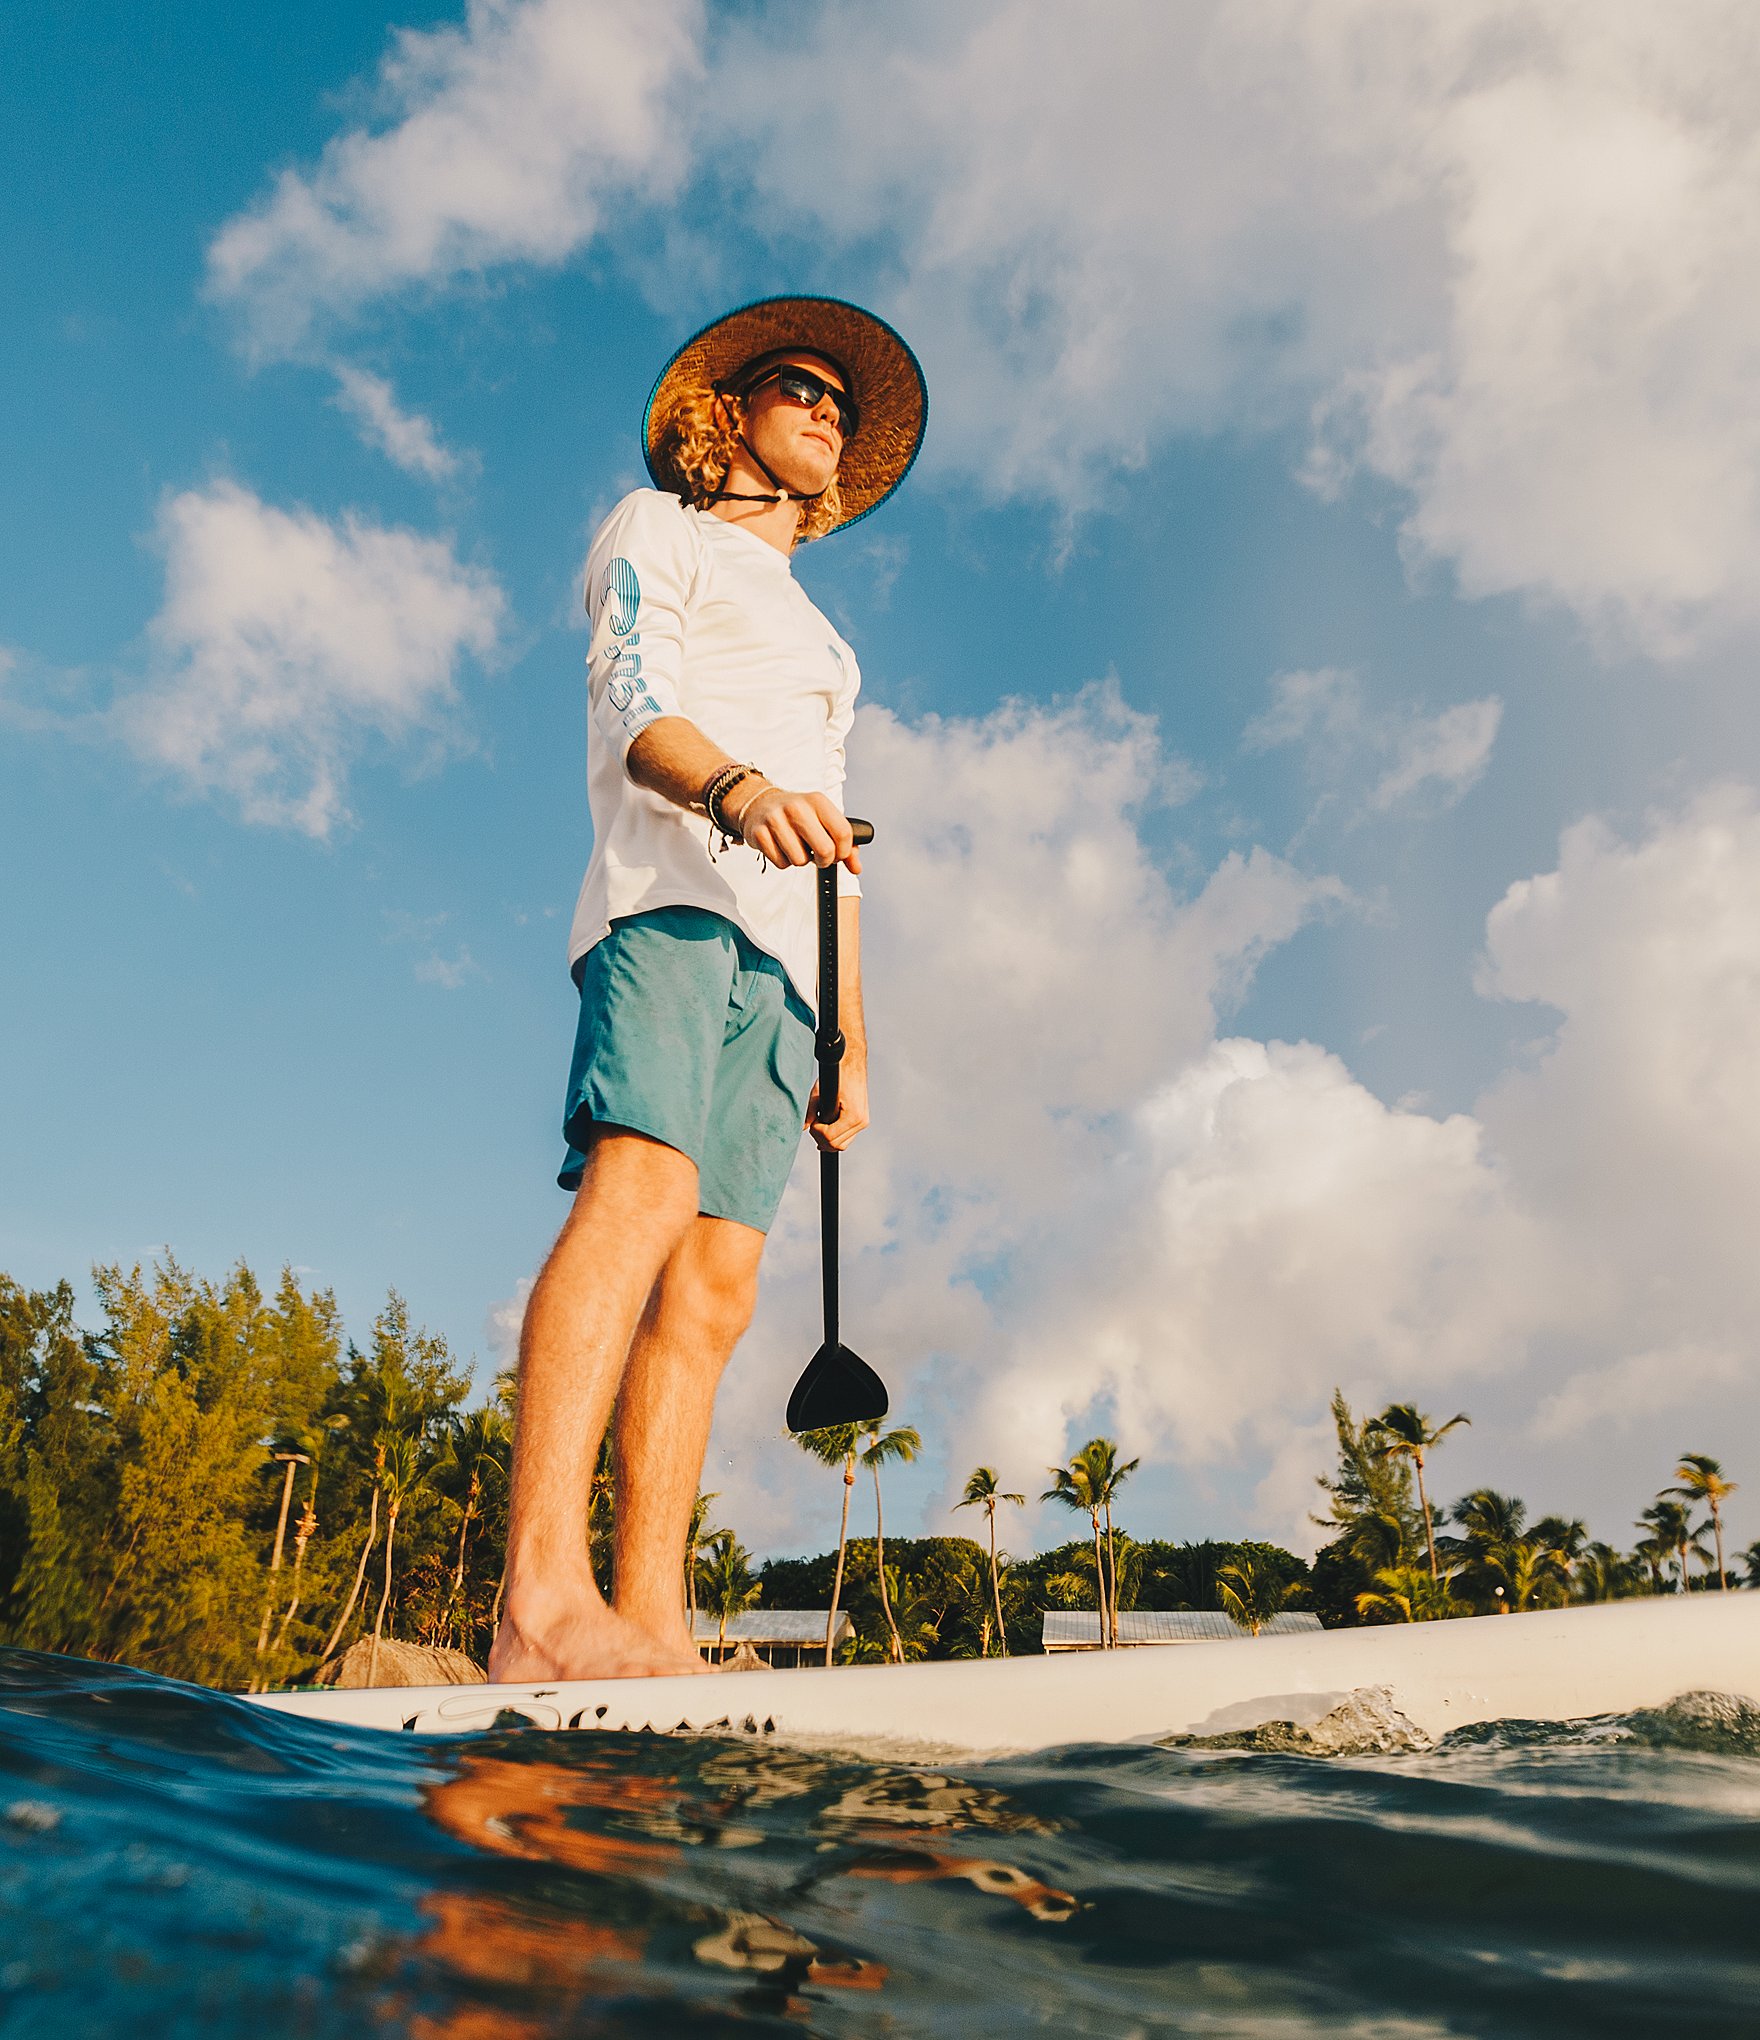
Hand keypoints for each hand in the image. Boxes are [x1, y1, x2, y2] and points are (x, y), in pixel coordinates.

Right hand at [727, 783, 861, 873]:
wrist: (760, 804)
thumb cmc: (797, 814)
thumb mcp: (823, 819)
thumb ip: (844, 843)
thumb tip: (855, 867)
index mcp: (817, 801)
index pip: (843, 832)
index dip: (844, 851)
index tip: (838, 853)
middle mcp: (797, 808)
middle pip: (825, 850)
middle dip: (825, 860)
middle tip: (819, 856)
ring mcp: (776, 820)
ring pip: (800, 860)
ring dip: (801, 860)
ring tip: (797, 846)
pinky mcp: (760, 834)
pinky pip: (781, 863)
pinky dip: (784, 861)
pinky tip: (782, 847)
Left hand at [808, 1055, 868, 1151]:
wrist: (851, 1062)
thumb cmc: (836, 1074)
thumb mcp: (819, 1092)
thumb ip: (810, 1111)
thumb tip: (802, 1127)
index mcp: (853, 1116)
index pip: (830, 1138)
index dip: (816, 1131)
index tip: (813, 1119)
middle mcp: (861, 1121)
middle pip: (835, 1145)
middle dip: (820, 1136)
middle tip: (814, 1121)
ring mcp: (863, 1122)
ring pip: (841, 1145)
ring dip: (827, 1137)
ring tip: (820, 1121)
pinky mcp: (862, 1120)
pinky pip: (846, 1138)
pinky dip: (835, 1135)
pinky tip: (827, 1125)